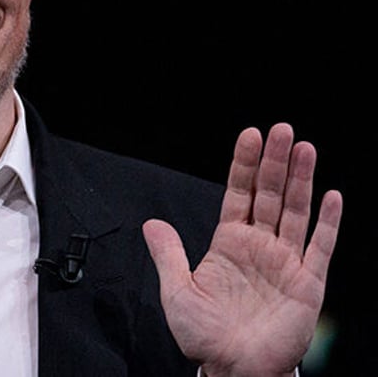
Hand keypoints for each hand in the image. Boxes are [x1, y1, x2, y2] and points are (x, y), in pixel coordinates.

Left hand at [142, 123, 342, 376]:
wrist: (234, 370)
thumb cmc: (205, 336)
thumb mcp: (177, 292)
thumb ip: (169, 255)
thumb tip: (151, 223)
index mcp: (229, 243)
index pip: (239, 193)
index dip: (244, 164)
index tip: (250, 135)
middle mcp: (259, 246)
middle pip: (270, 194)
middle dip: (276, 161)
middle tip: (282, 128)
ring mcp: (285, 262)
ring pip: (296, 212)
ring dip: (302, 180)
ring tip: (305, 147)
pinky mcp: (307, 284)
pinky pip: (320, 248)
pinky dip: (327, 223)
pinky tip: (331, 196)